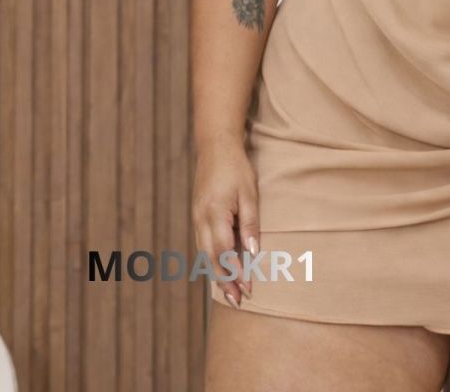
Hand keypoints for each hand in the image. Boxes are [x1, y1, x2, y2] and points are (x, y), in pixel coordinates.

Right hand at [192, 135, 259, 308]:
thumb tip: (253, 252)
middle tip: (238, 301)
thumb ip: (250, 223)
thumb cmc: (236, 168)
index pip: (224, 251)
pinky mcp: (197, 217)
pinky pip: (202, 245)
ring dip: (217, 274)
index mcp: (214, 213)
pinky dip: (211, 261)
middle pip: (210, 259)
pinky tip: (220, 270)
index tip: (248, 288)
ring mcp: (196, 219)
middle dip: (224, 282)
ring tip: (230, 293)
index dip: (235, 271)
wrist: (215, 147)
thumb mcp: (249, 193)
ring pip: (204, 255)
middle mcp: (200, 220)